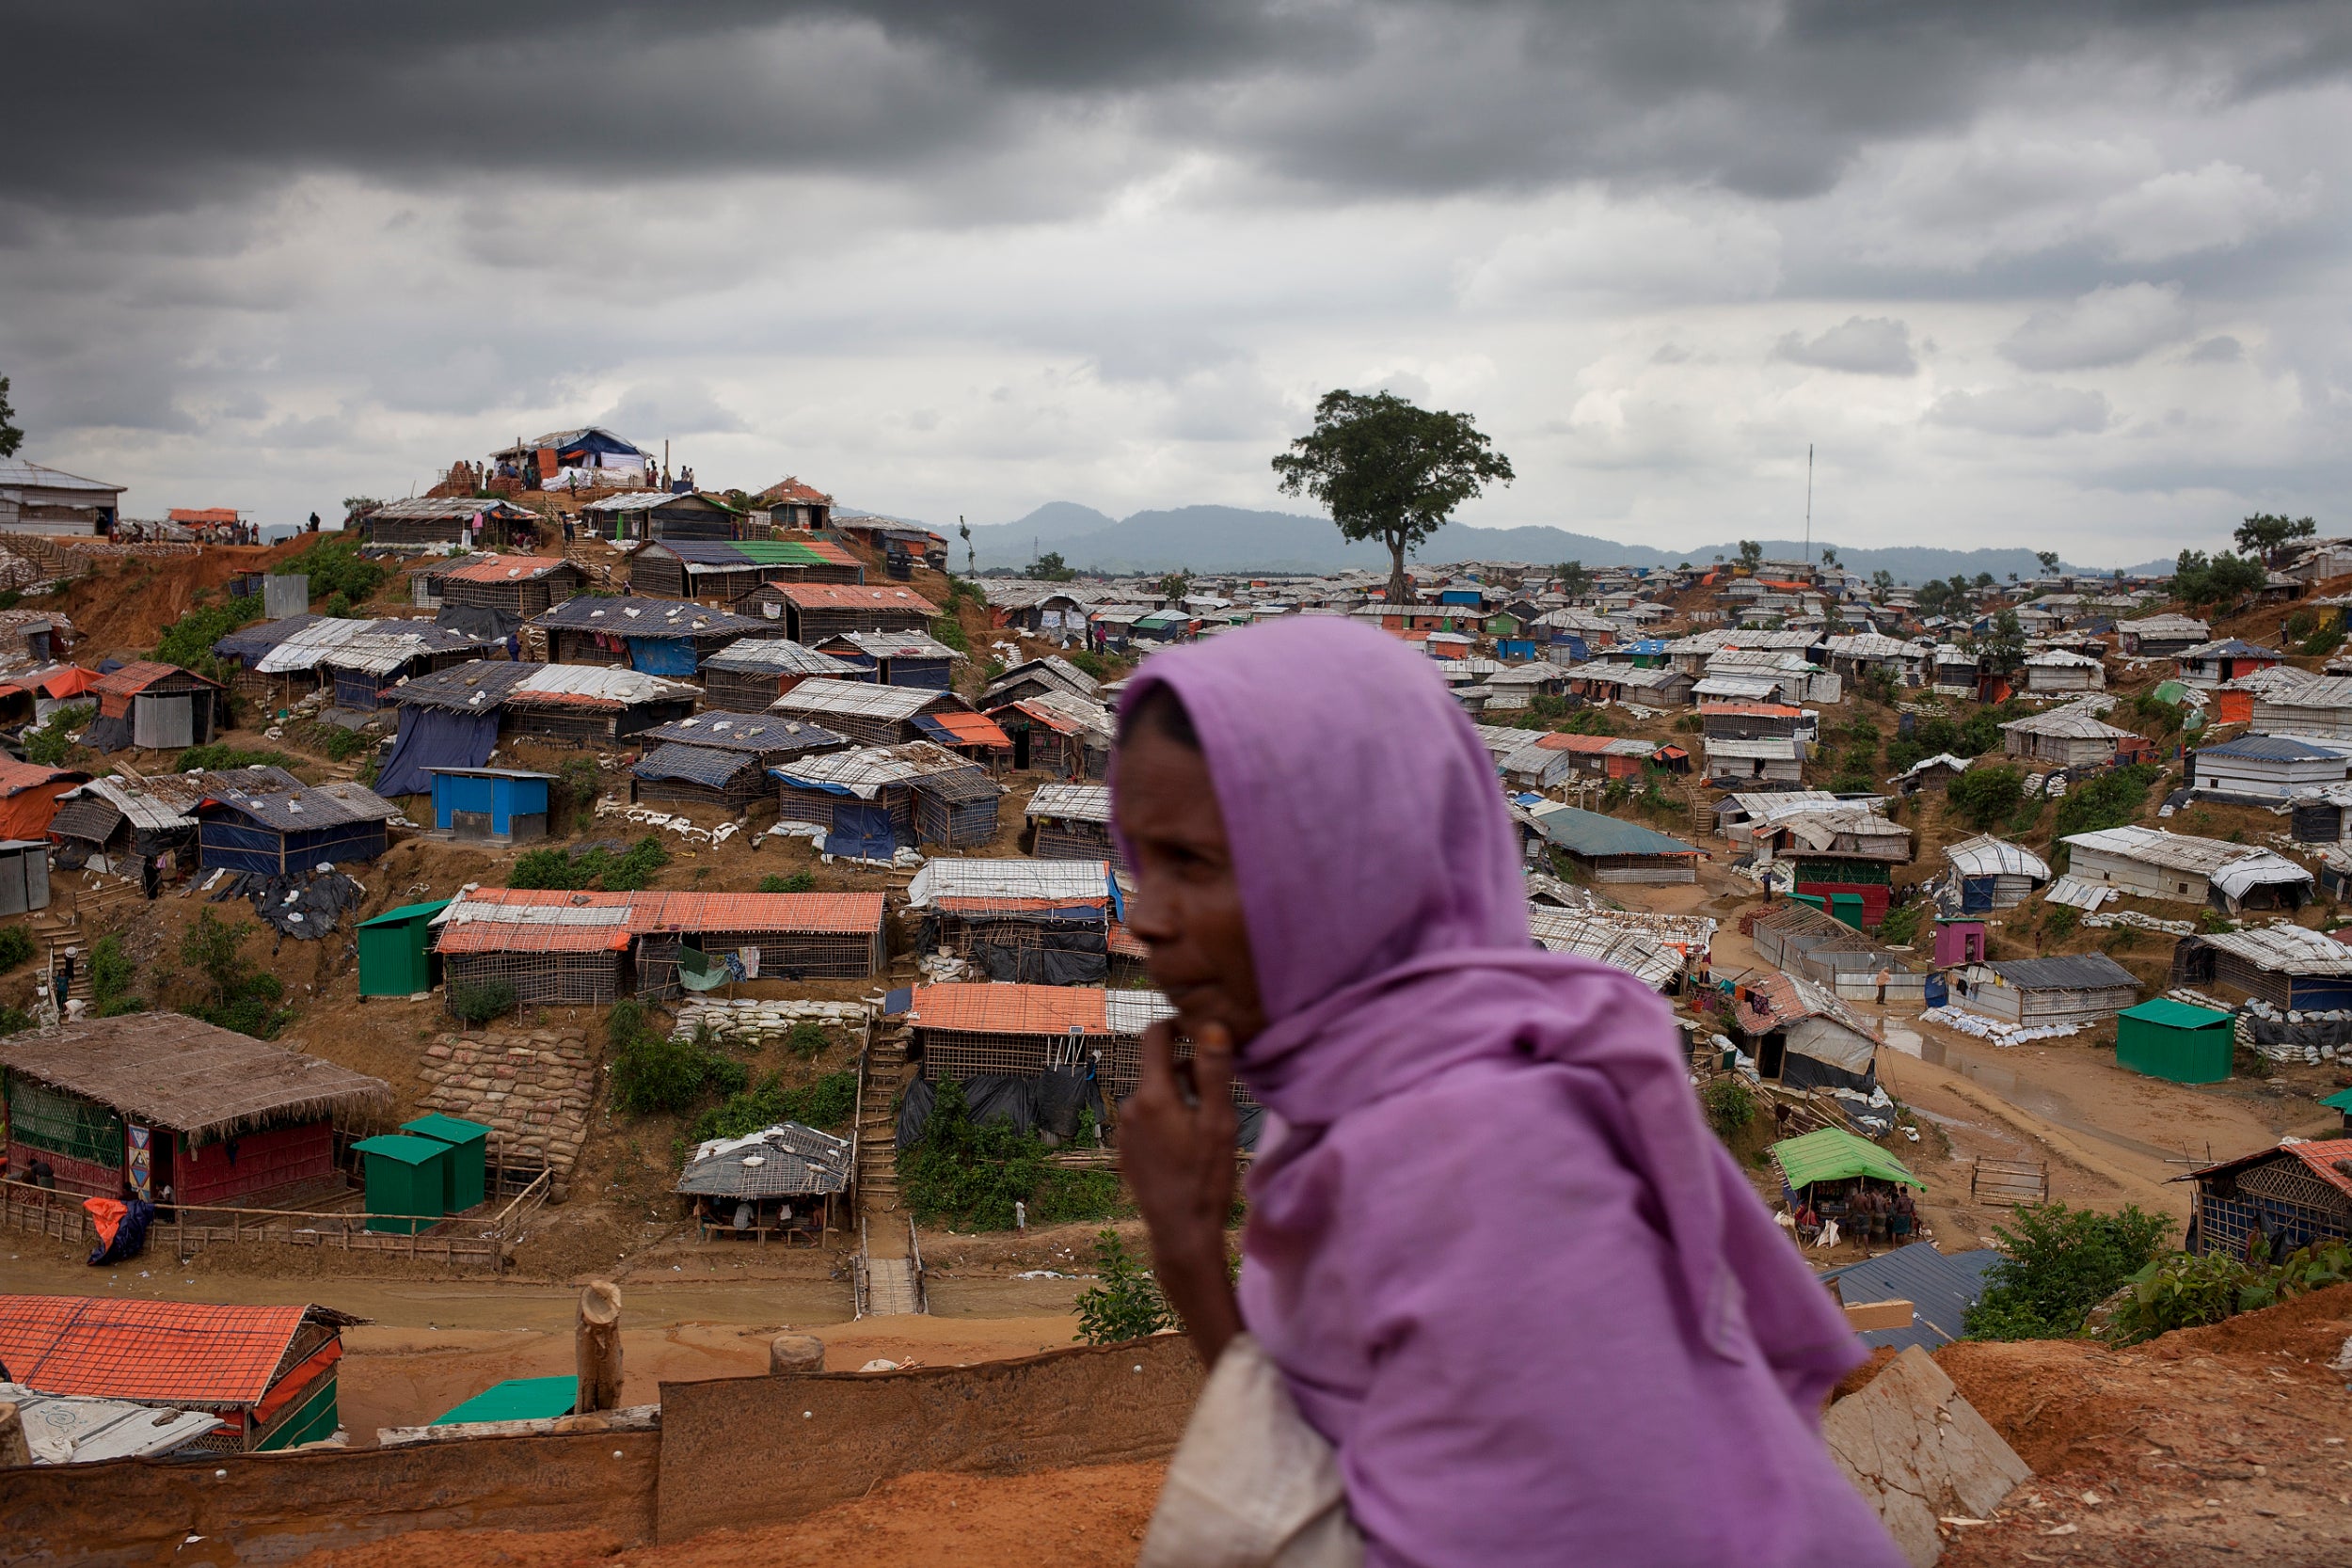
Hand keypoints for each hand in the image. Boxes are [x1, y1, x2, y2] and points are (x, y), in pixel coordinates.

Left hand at [1121, 1020, 1242, 1365]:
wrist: (1181, 1233)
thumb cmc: (1205, 1178)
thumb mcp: (1219, 1123)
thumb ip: (1213, 1072)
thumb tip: (1210, 1025)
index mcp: (1152, 1095)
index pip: (1154, 1035)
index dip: (1177, 1025)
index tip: (1200, 1031)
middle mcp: (1130, 1106)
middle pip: (1157, 1068)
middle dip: (1184, 1070)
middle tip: (1215, 1095)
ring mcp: (1124, 1130)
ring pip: (1153, 1095)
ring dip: (1176, 1097)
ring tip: (1203, 1126)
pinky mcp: (1125, 1149)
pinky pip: (1146, 1119)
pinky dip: (1165, 1119)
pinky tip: (1185, 1146)